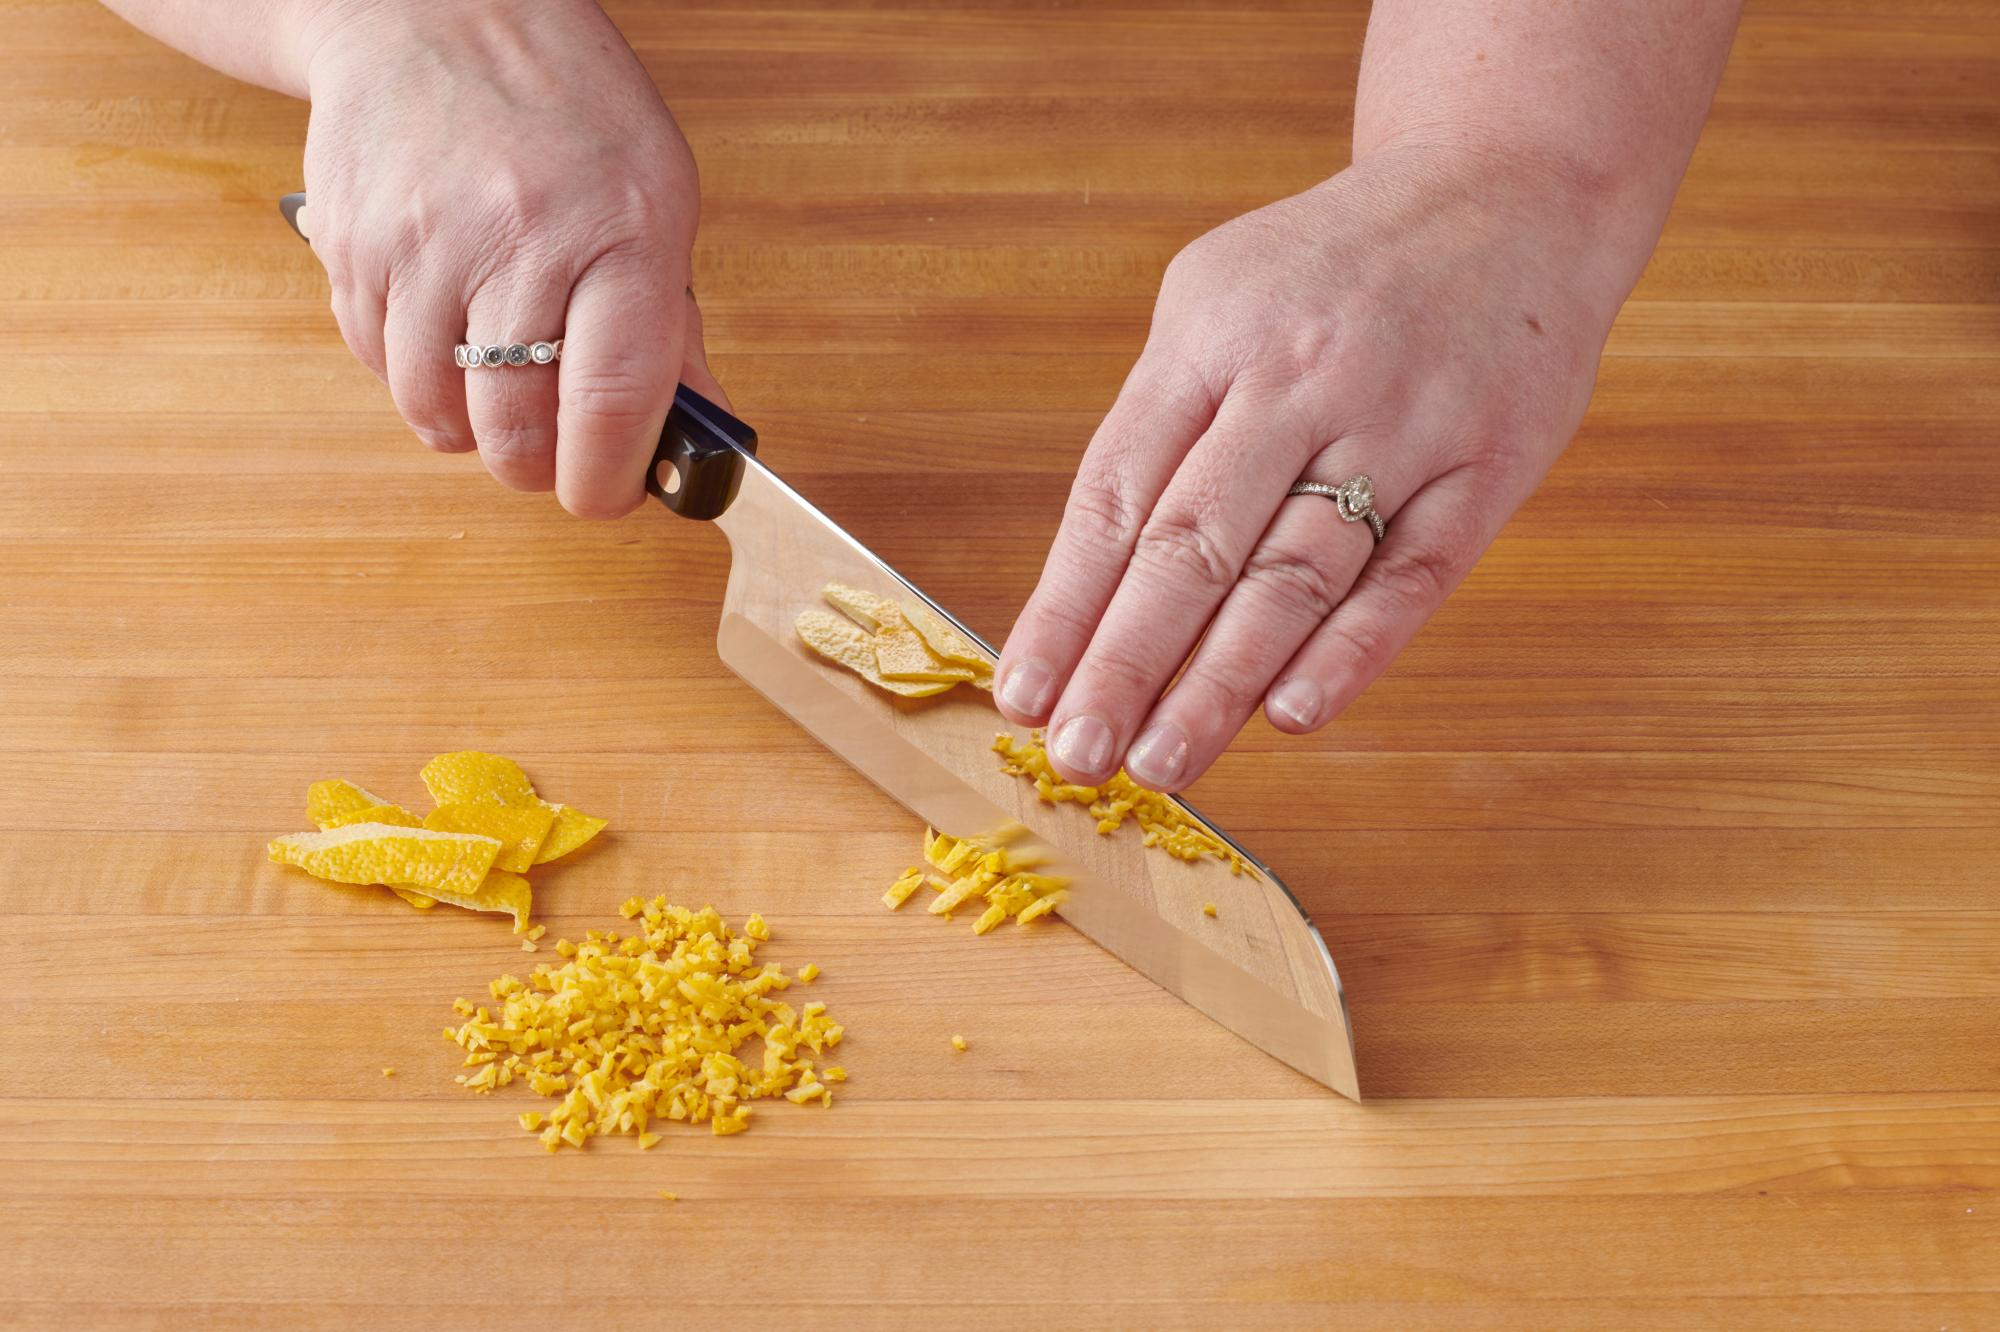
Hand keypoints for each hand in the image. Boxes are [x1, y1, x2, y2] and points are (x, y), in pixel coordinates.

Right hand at [297, 0, 724, 516]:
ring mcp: (421, 245)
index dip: (608, 479)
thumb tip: (700, 436)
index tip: (609, 499)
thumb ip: (674, 330)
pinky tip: (448, 332)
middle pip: (514, 427)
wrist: (432, 11)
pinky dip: (417, 379)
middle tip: (555, 457)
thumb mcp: (658, 199)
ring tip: (499, 386)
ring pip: (436, 413)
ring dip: (472, 430)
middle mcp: (517, 239)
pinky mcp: (351, 247)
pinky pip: (380, 366)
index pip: (612, 398)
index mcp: (619, 232)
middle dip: (538, 469)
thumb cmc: (564, 107)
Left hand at [995, 144, 1624, 788]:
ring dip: (1220, 680)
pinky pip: (1410, 576)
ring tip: (1162, 761)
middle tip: (1079, 754)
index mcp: (1213, 336)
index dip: (1065, 604)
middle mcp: (1299, 379)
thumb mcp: (1219, 300)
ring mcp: (1398, 424)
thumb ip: (1162, 424)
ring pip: (1294, 574)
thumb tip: (1091, 584)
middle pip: (1193, 545)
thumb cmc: (1335, 269)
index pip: (1118, 494)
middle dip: (1125, 661)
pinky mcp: (1483, 466)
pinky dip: (1350, 651)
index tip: (1024, 693)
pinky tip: (1290, 715)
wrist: (1510, 189)